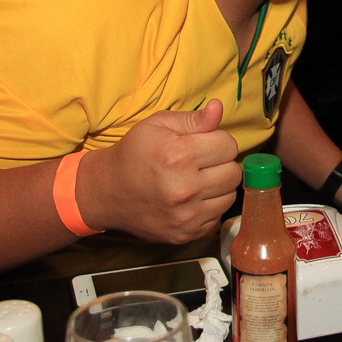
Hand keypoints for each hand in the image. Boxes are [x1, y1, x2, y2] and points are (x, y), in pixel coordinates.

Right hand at [80, 100, 241, 243]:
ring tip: (198, 179)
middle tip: (202, 162)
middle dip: (222, 163)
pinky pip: (217, 217)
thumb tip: (218, 107)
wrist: (107, 192)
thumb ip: (193, 118)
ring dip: (219, 186)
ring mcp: (185, 216)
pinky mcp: (185, 234)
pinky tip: (192, 198)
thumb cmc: (134, 153)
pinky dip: (209, 206)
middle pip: (234, 172)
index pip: (229, 145)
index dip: (218, 140)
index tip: (203, 143)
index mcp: (179, 156)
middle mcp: (184, 189)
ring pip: (230, 196)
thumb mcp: (158, 125)